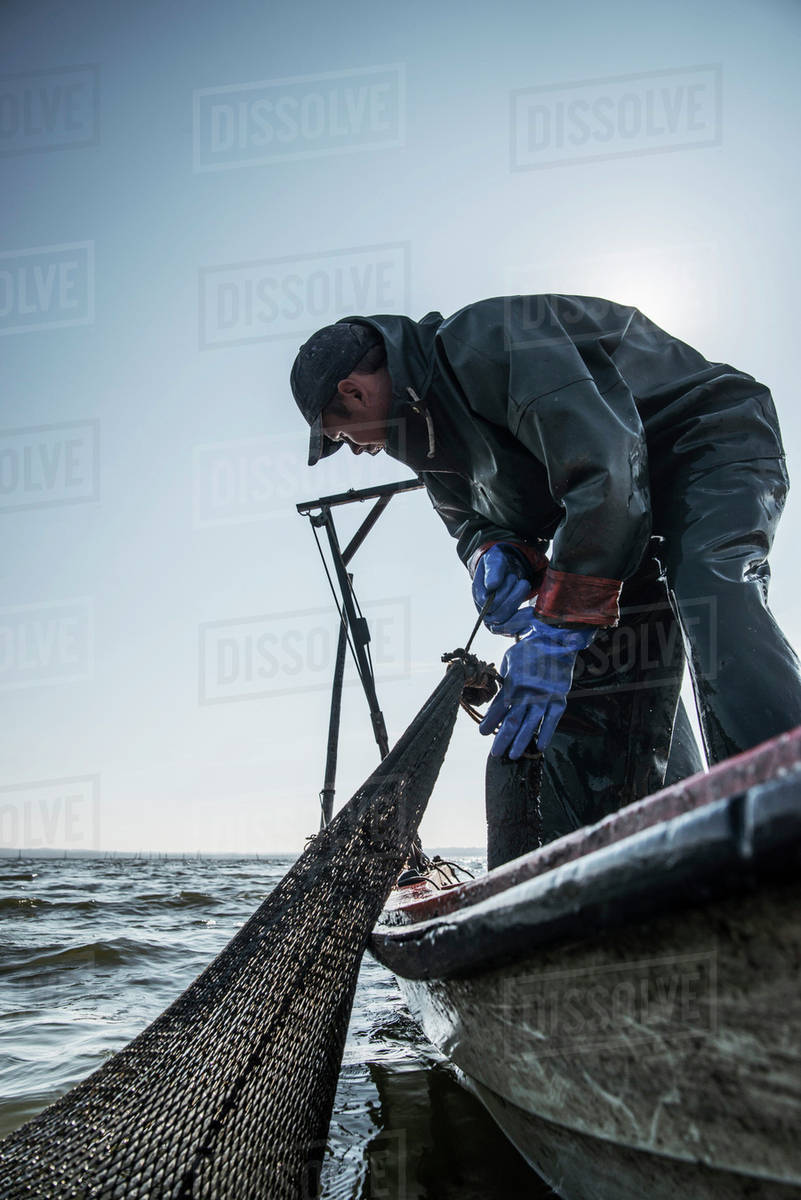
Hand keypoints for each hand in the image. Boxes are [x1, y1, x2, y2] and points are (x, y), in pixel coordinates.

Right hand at [472, 544, 536, 627]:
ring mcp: (494, 620)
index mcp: (479, 594)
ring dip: (520, 609)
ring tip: (525, 591)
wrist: (506, 570)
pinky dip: (524, 622)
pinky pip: (513, 631)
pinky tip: (532, 611)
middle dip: (514, 598)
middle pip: (498, 616)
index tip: (513, 577)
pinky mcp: (505, 625)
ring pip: (506, 626)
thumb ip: (493, 569)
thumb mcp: (495, 559)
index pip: (489, 603)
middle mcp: (484, 610)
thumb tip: (491, 586)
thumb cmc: (500, 564)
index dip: (504, 592)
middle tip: (522, 582)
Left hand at [479, 615, 596, 757]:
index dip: (490, 722)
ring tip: (513, 755)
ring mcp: (545, 696)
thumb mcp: (509, 660)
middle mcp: (528, 692)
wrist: (556, 639)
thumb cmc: (529, 649)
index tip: (483, 733)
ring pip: (531, 724)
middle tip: (495, 753)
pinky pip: (553, 720)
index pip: (498, 708)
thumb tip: (499, 698)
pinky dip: (547, 733)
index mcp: (513, 682)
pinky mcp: (560, 698)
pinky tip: (541, 746)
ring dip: (521, 742)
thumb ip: (504, 680)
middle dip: (502, 739)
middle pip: (513, 721)